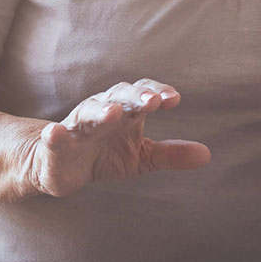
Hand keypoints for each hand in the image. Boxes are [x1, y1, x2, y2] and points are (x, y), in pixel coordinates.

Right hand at [26, 78, 210, 197]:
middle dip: (134, 96)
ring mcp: (77, 127)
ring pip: (88, 113)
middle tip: (151, 101)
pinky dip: (55, 134)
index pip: (142, 94)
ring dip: (101, 110)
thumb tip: (206, 155)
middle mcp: (101, 112)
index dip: (157, 93)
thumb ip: (170, 154)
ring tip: (114, 112)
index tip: (174, 99)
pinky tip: (55, 132)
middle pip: (118, 96)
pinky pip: (54, 138)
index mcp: (125, 112)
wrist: (58, 168)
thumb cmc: (103, 155)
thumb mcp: (141, 157)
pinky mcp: (54, 147)